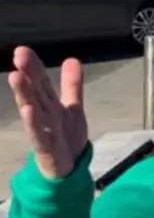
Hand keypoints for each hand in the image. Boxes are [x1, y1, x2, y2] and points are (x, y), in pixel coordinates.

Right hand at [8, 47, 87, 178]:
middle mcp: (43, 114)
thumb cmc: (66, 136)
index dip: (33, 66)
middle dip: (27, 73)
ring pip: (32, 109)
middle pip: (34, 91)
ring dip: (24, 93)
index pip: (40, 82)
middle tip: (19, 54)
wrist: (69, 168)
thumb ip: (72, 85)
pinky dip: (33, 122)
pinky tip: (28, 110)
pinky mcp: (46, 147)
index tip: (22, 49)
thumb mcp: (73, 107)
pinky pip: (39, 134)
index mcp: (49, 104)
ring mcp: (43, 130)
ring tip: (15, 76)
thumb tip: (71, 59)